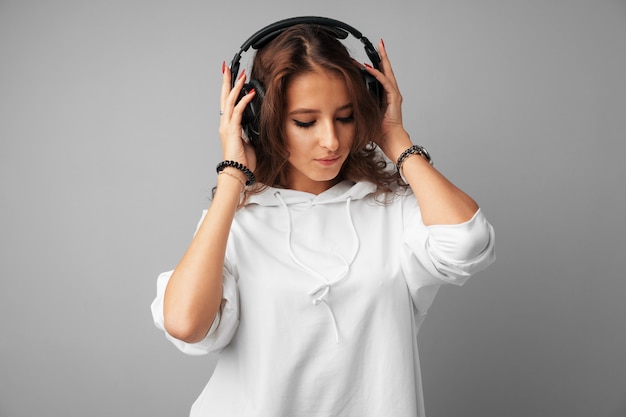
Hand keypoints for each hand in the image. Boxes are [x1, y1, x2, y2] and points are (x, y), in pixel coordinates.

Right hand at [219, 62, 256, 170]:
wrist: (237, 172)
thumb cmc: (242, 161)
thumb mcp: (248, 142)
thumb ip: (248, 131)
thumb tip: (253, 125)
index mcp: (228, 126)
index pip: (227, 102)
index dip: (229, 89)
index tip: (230, 76)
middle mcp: (225, 124)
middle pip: (224, 97)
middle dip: (227, 81)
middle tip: (228, 67)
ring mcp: (227, 126)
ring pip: (230, 101)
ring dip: (236, 87)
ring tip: (241, 75)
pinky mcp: (233, 130)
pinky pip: (238, 111)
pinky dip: (244, 101)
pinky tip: (250, 93)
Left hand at [362, 40, 411, 160]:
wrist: (389, 140)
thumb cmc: (377, 132)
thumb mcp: (363, 115)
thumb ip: (356, 106)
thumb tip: (342, 103)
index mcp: (383, 96)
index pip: (379, 76)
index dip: (374, 66)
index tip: (366, 58)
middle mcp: (390, 93)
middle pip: (386, 70)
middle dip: (382, 56)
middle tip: (379, 44)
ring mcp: (393, 95)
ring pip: (387, 72)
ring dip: (381, 60)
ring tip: (379, 48)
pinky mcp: (394, 98)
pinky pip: (385, 82)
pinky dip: (378, 74)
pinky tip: (370, 68)